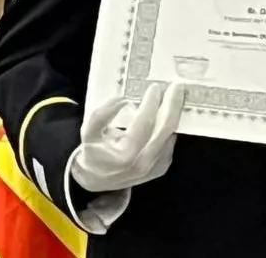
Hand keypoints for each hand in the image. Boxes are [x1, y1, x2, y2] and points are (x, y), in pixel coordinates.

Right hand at [70, 82, 184, 194]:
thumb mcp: (88, 132)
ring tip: (175, 96)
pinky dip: (170, 126)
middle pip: (166, 129)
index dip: (151, 104)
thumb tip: (123, 100)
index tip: (154, 87)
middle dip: (173, 105)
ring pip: (171, 135)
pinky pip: (170, 143)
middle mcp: (143, 164)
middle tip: (176, 86)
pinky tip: (168, 112)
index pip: (144, 124)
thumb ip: (101, 114)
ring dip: (175, 114)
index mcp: (125, 155)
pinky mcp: (160, 168)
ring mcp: (154, 168)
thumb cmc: (93, 152)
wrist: (96, 179)